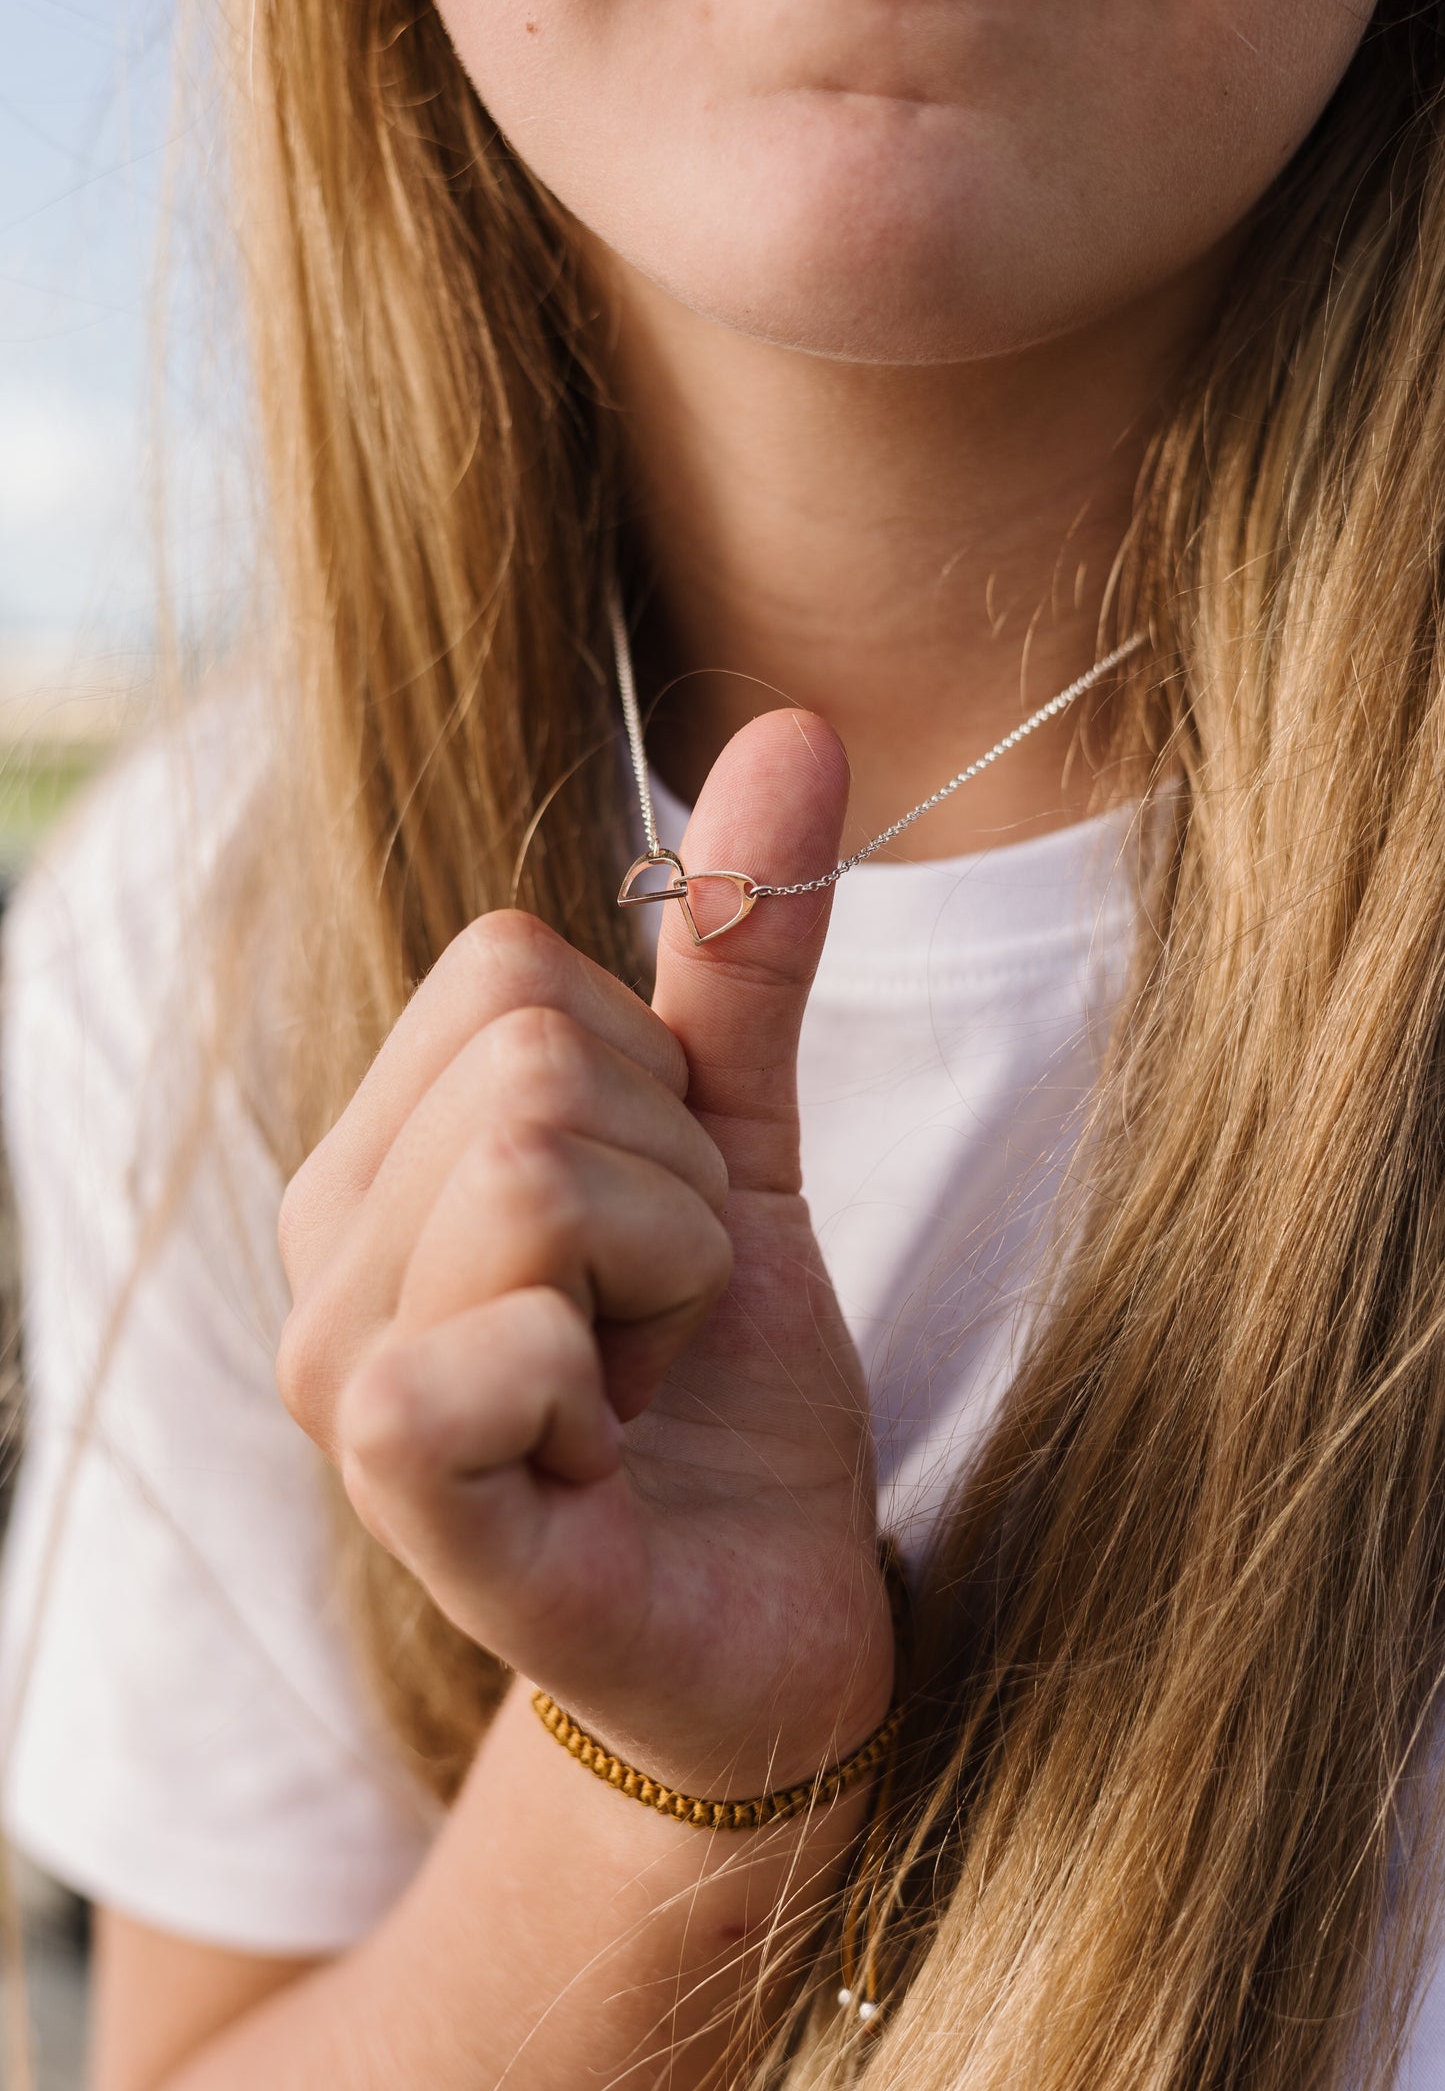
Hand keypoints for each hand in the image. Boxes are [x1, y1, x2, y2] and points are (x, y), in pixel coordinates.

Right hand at [276, 711, 893, 1798]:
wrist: (767, 1613)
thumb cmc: (726, 1385)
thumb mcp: (747, 1146)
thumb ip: (745, 952)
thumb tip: (796, 727)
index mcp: (381, 1155)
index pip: (518, 968)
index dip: (654, 1087)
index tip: (663, 1225)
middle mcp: (325, 1254)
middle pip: (532, 1060)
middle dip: (675, 1189)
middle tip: (659, 1319)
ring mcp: (346, 1377)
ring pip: (535, 1167)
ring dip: (668, 1278)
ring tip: (636, 1383)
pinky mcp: (403, 1492)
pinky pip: (495, 1334)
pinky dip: (606, 1376)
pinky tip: (598, 1460)